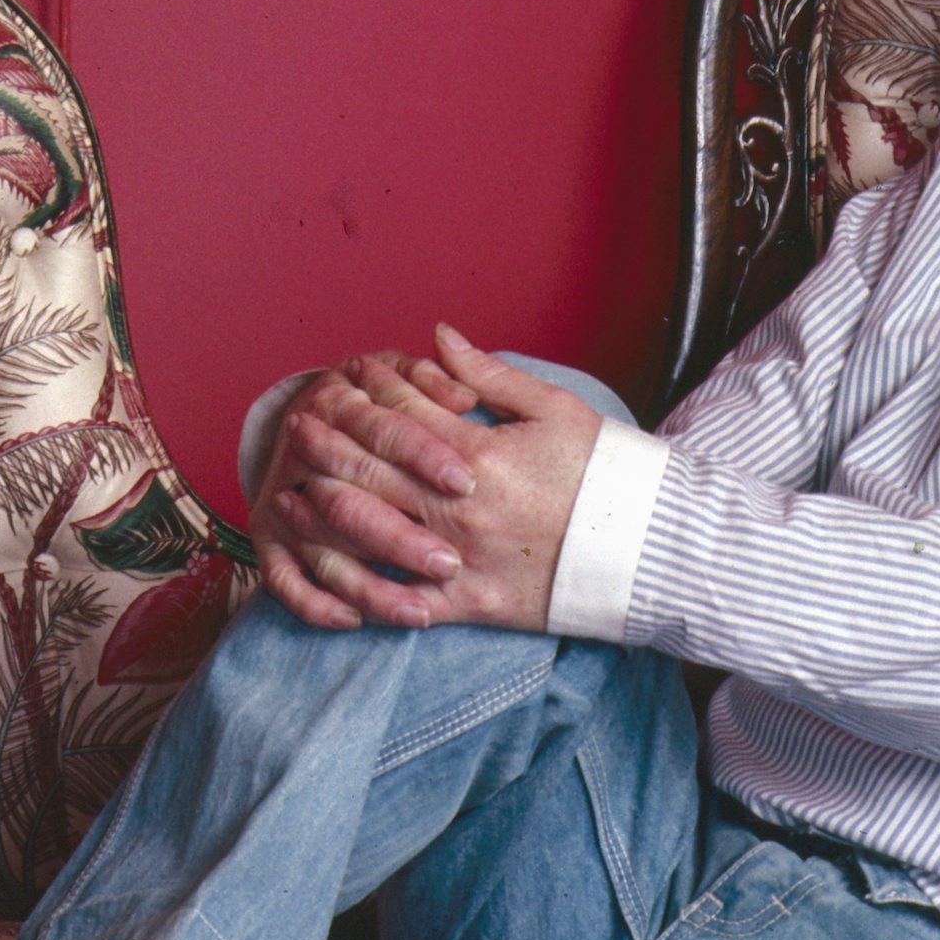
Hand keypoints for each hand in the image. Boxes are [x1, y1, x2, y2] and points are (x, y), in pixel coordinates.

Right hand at [250, 349, 479, 628]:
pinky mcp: (269, 540)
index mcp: (337, 402)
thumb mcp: (402, 372)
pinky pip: (283, 581)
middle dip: (401, 537)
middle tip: (451, 564)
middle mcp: (300, 452)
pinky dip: (315, 604)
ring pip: (323, 550)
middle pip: (349, 501)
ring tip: (420, 612)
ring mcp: (281, 500)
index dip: (423, 455)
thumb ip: (434, 379)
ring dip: (370, 586)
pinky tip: (356, 620)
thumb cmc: (377, 398)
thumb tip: (466, 398)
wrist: (307, 416)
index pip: (382, 430)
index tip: (466, 483)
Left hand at [258, 328, 603, 632]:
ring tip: (292, 498)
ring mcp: (461, 557)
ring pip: (373, 534)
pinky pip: (401, 602)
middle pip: (372, 469)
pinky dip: (361, 591)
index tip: (341, 378)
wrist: (647, 548)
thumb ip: (489, 375)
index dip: (366, 393)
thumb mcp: (554, 409)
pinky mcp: (469, 603)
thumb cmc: (604, 474)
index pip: (403, 415)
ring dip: (326, 514)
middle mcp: (460, 505)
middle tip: (295, 430)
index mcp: (481, 453)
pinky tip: (331, 577)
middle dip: (329, 446)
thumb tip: (438, 336)